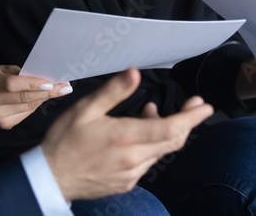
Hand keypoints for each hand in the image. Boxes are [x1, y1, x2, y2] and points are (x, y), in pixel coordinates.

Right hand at [0, 65, 72, 129]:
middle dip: (47, 92)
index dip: (32, 84)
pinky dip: (35, 105)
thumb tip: (45, 77)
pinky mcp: (4, 125)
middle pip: (24, 98)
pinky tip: (40, 98)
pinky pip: (26, 113)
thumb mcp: (0, 70)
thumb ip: (19, 73)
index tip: (50, 82)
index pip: (13, 85)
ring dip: (44, 98)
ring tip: (58, 89)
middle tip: (65, 87)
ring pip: (28, 107)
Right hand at [41, 67, 213, 201]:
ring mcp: (132, 174)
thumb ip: (113, 91)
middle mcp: (133, 159)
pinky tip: (139, 135)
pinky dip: (151, 146)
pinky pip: (148, 162)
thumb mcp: (85, 109)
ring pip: (160, 152)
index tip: (205, 106)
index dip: (190, 118)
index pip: (169, 129)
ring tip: (151, 112)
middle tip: (194, 104)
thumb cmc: (65, 141)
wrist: (50, 178)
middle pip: (172, 141)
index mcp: (124, 137)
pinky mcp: (127, 183)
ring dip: (165, 132)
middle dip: (187, 121)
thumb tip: (134, 72)